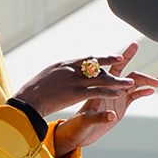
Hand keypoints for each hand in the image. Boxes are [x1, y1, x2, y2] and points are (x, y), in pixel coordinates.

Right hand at [11, 52, 135, 117]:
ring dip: (116, 81)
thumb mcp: (46, 77)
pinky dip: (109, 92)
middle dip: (111, 64)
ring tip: (129, 82)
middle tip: (123, 61)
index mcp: (64, 64)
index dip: (101, 58)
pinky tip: (119, 93)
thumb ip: (57, 75)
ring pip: (101, 79)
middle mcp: (71, 69)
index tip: (113, 57)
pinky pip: (97, 91)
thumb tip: (60, 74)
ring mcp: (74, 81)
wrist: (28, 100)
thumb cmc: (33, 92)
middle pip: (96, 66)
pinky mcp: (76, 93)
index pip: (87, 59)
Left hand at [53, 43, 157, 157]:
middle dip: (143, 75)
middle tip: (157, 78)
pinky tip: (151, 91)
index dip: (124, 57)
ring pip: (134, 84)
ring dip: (147, 82)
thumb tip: (112, 115)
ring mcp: (116, 96)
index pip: (114, 68)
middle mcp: (110, 88)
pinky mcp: (120, 105)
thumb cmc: (78, 124)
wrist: (78, 133)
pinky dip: (143, 92)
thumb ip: (100, 117)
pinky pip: (133, 95)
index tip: (134, 47)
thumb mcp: (86, 120)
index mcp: (101, 87)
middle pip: (128, 75)